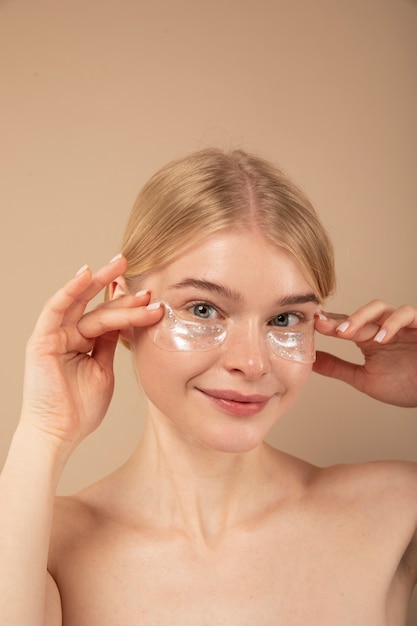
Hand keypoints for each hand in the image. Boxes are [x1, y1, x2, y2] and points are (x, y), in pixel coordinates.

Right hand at [20, 255, 162, 449]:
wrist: (60, 433)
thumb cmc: (81, 408)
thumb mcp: (103, 370)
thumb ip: (108, 344)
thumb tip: (125, 323)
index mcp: (84, 342)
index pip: (109, 317)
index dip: (130, 307)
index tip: (152, 298)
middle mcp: (69, 334)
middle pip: (96, 305)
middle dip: (117, 286)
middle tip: (137, 270)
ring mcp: (55, 335)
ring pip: (81, 303)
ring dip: (99, 282)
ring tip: (119, 265)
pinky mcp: (43, 339)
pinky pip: (56, 309)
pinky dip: (70, 291)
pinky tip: (86, 275)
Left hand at [313, 300, 416, 406]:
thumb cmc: (405, 385)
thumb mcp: (364, 379)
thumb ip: (338, 368)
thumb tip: (310, 362)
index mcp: (369, 337)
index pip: (346, 324)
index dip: (328, 323)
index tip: (309, 325)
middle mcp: (384, 326)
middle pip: (359, 314)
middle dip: (340, 320)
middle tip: (322, 326)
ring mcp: (403, 325)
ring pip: (381, 307)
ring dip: (362, 317)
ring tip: (346, 333)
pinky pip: (408, 314)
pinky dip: (393, 323)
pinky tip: (380, 338)